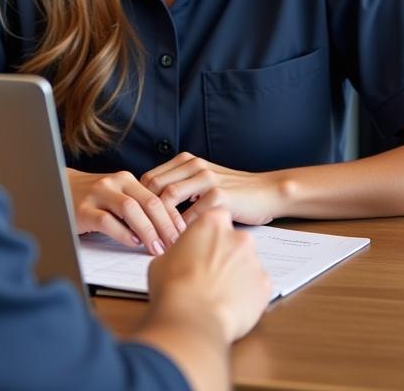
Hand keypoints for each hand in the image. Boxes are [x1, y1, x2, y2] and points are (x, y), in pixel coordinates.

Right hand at [66, 167, 184, 253]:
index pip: (158, 198)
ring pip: (130, 209)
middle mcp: (114, 182)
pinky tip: (132, 243)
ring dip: (147, 231)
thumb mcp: (119, 197)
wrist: (58, 189)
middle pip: (148, 202)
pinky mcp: (83, 209)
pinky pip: (107, 221)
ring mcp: (98, 194)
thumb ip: (139, 207)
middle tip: (175, 245)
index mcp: (127, 179)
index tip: (184, 235)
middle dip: (165, 226)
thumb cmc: (95, 199)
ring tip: (157, 248)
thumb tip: (169, 230)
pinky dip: (122, 233)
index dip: (173, 217)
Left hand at [141, 152, 282, 226]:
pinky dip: (182, 231)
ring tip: (158, 240)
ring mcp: (206, 178)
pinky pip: (191, 214)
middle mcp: (193, 165)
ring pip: (168, 197)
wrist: (266, 192)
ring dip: (161, 221)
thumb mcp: (203, 180)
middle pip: (153, 185)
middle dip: (145, 210)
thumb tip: (152, 207)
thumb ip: (180, 186)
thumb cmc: (233, 191)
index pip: (149, 177)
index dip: (140, 200)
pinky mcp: (219, 195)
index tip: (137, 222)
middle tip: (143, 234)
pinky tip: (180, 244)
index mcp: (186, 161)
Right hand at [148, 208, 271, 343]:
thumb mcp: (163, 260)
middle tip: (210, 273)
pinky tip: (229, 305)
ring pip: (247, 264)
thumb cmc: (173, 287)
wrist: (192, 320)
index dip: (211, 233)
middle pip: (236, 241)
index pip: (218, 217)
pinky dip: (247, 294)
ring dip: (237, 275)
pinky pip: (256, 286)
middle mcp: (238, 237)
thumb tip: (181, 260)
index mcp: (212, 223)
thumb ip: (180, 252)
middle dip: (226, 254)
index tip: (204, 245)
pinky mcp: (265, 285)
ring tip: (218, 294)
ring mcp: (254, 261)